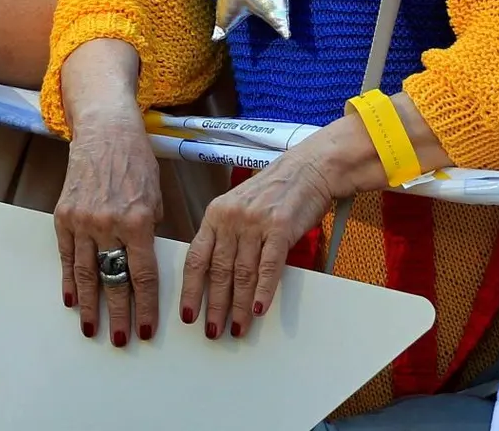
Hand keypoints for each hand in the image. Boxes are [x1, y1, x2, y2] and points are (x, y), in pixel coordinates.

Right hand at [54, 112, 166, 346]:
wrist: (105, 131)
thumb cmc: (136, 161)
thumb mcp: (156, 195)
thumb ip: (150, 230)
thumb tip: (144, 262)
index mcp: (138, 221)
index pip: (143, 275)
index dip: (145, 305)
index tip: (145, 329)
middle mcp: (109, 224)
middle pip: (114, 280)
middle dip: (119, 314)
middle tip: (121, 340)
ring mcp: (83, 221)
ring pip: (86, 274)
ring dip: (91, 306)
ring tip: (93, 330)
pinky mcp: (64, 217)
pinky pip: (66, 257)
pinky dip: (69, 281)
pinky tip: (73, 301)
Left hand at [182, 143, 338, 341]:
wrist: (309, 168)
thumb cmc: (275, 190)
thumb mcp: (239, 206)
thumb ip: (226, 236)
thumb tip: (218, 277)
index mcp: (215, 214)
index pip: (196, 258)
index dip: (191, 290)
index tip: (188, 314)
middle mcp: (231, 218)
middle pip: (218, 270)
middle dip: (215, 305)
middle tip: (213, 330)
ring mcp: (256, 223)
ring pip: (242, 273)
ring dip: (239, 305)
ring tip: (238, 327)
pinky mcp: (281, 228)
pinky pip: (269, 266)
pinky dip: (263, 290)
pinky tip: (259, 308)